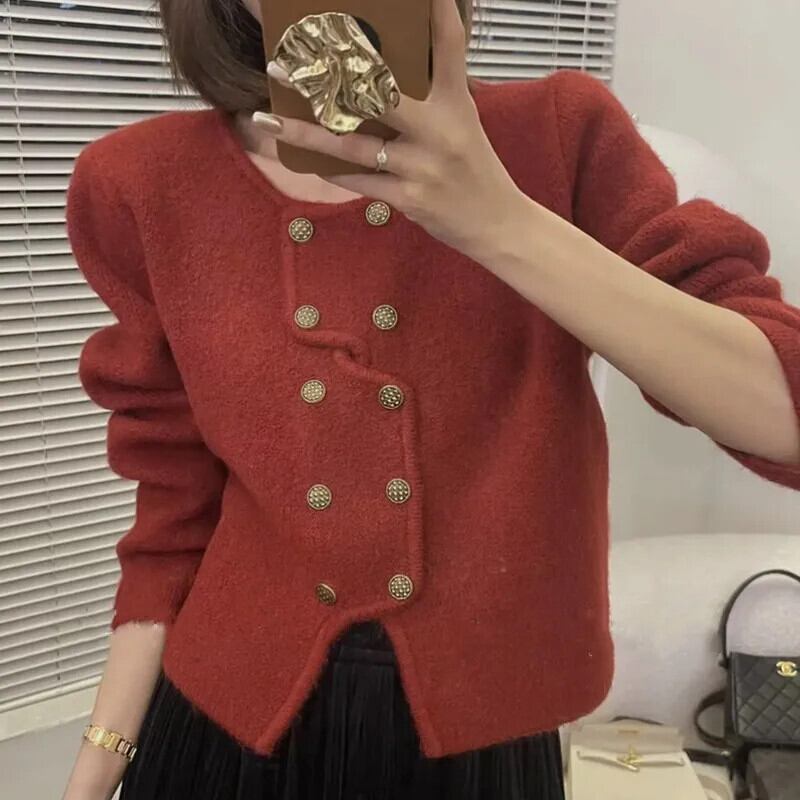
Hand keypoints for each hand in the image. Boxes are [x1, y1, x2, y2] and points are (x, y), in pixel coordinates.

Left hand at [253, 0, 528, 260]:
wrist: (496, 222)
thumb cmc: (471, 168)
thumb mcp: (460, 121)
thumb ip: (428, 94)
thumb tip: (377, 73)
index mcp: (455, 101)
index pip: (447, 45)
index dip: (435, 12)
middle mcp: (440, 129)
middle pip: (380, 91)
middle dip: (331, 73)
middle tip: (288, 57)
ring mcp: (423, 166)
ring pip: (354, 144)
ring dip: (308, 130)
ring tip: (270, 116)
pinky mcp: (411, 198)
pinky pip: (359, 181)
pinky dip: (330, 170)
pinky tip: (303, 157)